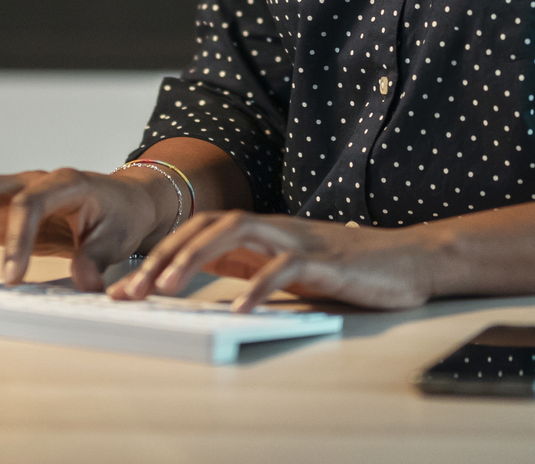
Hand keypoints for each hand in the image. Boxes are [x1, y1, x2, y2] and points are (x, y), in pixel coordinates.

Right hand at [0, 167, 172, 289]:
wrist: (122, 199)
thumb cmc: (121, 217)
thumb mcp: (119, 238)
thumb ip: (98, 258)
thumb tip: (84, 281)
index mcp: (63, 181)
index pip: (29, 202)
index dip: (17, 239)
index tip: (12, 278)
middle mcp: (27, 177)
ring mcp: (6, 186)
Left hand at [108, 211, 437, 313]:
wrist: (408, 259)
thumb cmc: (347, 268)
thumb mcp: (285, 265)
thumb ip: (247, 263)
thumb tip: (198, 271)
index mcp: (261, 232)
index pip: (198, 231)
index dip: (159, 253)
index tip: (126, 286)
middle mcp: (274, 229)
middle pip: (207, 227)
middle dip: (164, 257)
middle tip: (131, 290)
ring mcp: (298, 240)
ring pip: (236, 232)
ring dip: (196, 258)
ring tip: (168, 288)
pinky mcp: (324, 260)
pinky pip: (284, 268)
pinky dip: (258, 285)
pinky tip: (239, 307)